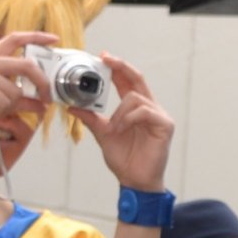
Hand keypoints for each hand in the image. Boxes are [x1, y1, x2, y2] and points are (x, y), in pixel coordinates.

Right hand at [0, 33, 61, 158]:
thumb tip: (42, 104)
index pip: (15, 39)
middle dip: (43, 84)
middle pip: (27, 65)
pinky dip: (1, 111)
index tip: (54, 39)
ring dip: (10, 107)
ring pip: (16, 91)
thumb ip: (18, 98)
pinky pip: (6, 101)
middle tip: (48, 99)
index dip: (36, 37)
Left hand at [69, 45, 175, 193]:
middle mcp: (150, 108)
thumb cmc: (124, 159)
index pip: (127, 81)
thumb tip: (72, 106)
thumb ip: (91, 118)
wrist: (134, 181)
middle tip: (106, 58)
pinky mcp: (165, 125)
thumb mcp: (102, 135)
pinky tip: (122, 129)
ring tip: (114, 128)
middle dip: (121, 67)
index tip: (102, 56)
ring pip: (136, 98)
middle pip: (138, 79)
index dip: (117, 68)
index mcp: (135, 108)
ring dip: (120, 111)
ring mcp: (159, 116)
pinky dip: (129, 118)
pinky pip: (145, 111)